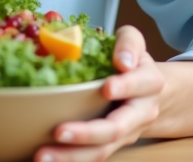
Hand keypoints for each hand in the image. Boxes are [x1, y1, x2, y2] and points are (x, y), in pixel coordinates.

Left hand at [35, 26, 164, 161]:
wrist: (150, 92)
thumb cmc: (133, 62)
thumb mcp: (133, 42)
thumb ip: (128, 42)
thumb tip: (122, 60)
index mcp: (149, 83)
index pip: (141, 84)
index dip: (126, 86)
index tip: (107, 87)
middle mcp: (141, 113)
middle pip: (117, 128)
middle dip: (87, 133)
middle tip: (59, 131)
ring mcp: (126, 134)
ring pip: (102, 150)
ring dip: (71, 156)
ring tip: (42, 155)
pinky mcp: (110, 145)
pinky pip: (92, 157)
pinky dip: (69, 160)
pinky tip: (47, 159)